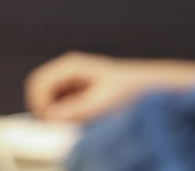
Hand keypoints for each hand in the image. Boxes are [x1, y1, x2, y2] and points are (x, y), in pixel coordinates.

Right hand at [25, 52, 194, 122]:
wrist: (156, 88)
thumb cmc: (134, 92)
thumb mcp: (104, 103)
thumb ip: (75, 110)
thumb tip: (50, 118)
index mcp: (71, 66)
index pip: (38, 83)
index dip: (39, 105)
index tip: (51, 124)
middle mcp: (67, 72)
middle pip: (38, 91)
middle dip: (44, 111)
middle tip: (58, 129)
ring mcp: (71, 83)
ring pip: (47, 100)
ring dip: (55, 115)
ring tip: (73, 127)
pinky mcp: (77, 95)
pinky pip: (59, 107)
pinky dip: (64, 117)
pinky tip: (79, 124)